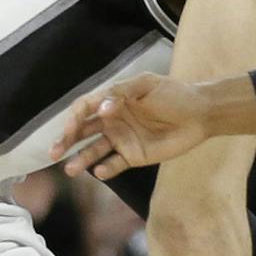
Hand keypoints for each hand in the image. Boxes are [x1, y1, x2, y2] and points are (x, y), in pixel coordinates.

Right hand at [52, 73, 217, 177]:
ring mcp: (122, 139)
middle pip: (82, 131)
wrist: (201, 114)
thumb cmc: (174, 94)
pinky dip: (106, 169)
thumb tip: (102, 109)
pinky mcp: (134, 156)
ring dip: (81, 159)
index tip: (68, 131)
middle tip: (54, 153)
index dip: (72, 119)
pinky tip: (100, 171)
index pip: (84, 109)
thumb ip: (122, 92)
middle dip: (66, 142)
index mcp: (111, 100)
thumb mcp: (147, 84)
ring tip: (70, 169)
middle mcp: (112, 120)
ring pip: (94, 151)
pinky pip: (114, 164)